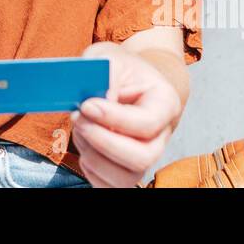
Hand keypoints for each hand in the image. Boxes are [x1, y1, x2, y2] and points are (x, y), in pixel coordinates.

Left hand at [70, 41, 180, 187]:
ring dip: (93, 156)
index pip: (146, 123)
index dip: (114, 118)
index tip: (87, 105)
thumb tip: (97, 102)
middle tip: (78, 118)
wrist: (128, 81)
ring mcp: (146, 156)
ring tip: (80, 129)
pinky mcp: (127, 170)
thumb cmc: (120, 69)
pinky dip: (91, 171)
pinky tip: (85, 146)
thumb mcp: (111, 56)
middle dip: (102, 141)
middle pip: (141, 158)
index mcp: (165, 103)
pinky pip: (110, 186)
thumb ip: (106, 73)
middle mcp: (161, 136)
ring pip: (125, 177)